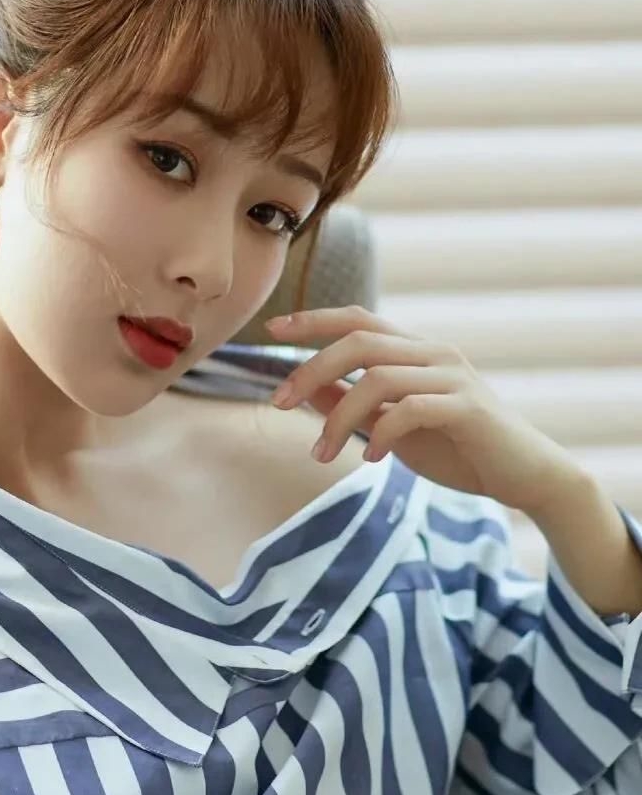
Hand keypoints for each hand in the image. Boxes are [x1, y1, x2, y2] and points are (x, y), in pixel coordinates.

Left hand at [265, 304, 582, 518]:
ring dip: (338, 418)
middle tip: (279, 404)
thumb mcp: (393, 425)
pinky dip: (381, 433)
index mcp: (416, 350)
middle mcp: (434, 352)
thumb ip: (354, 404)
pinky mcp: (467, 408)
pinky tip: (372, 459)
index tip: (270, 330)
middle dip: (310, 368)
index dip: (313, 319)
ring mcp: (453, 376)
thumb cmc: (458, 448)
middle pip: (358, 341)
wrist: (524, 475)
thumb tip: (305, 389)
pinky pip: (409, 409)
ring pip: (377, 378)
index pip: (359, 319)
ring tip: (323, 455)